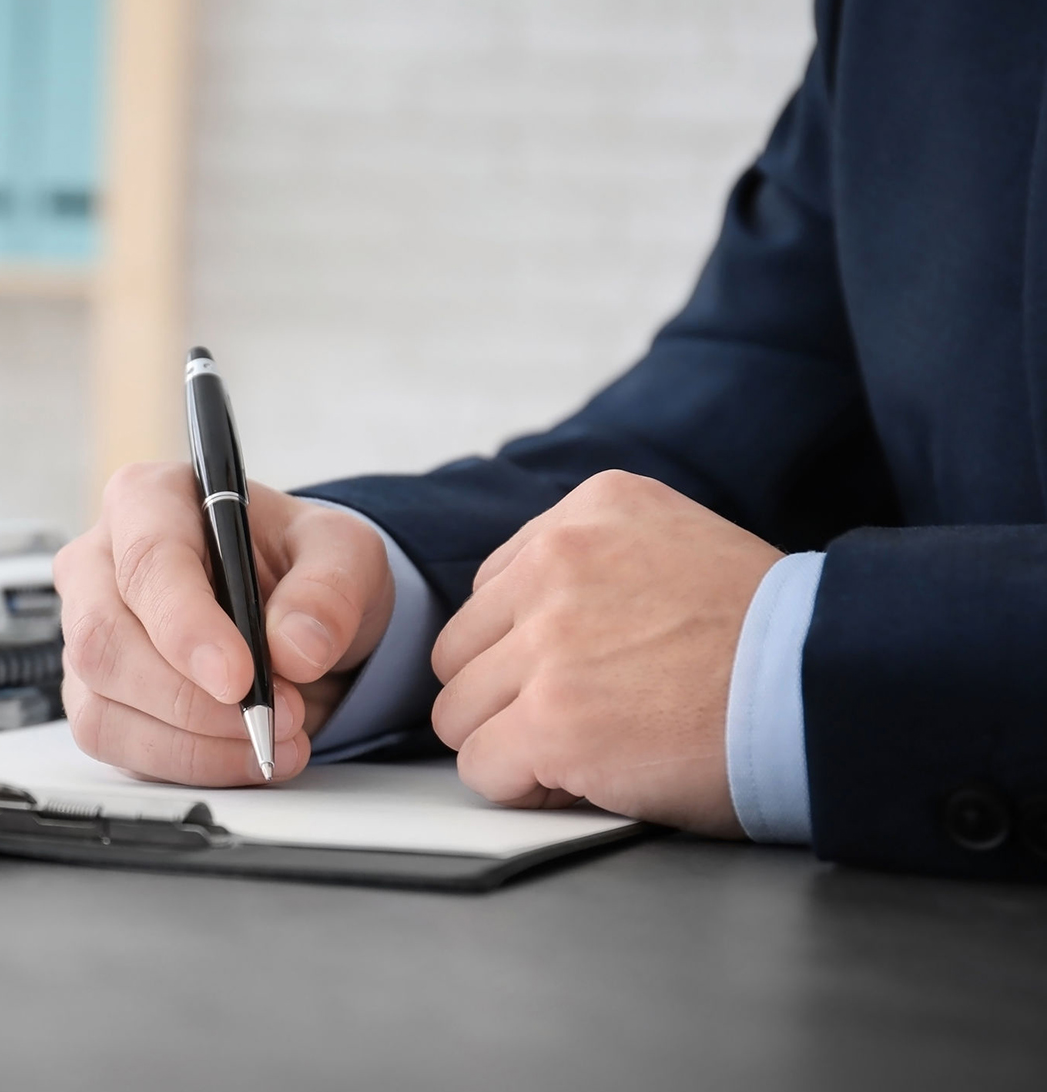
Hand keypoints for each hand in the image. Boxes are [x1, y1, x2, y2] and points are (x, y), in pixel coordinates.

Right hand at [55, 462, 394, 785]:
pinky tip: (240, 755)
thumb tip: (295, 646)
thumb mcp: (344, 554)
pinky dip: (183, 762)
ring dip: (194, 741)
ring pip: (102, 703)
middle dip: (192, 699)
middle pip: (105, 640)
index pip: (147, 562)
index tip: (239, 677)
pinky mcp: (94, 694)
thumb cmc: (298, 566)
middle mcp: (99, 563)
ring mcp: (88, 632)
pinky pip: (114, 743)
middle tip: (274, 716)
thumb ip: (329, 590)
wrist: (292, 614)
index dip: (186, 627)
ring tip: (274, 737)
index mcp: (150, 500)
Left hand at [429, 470, 781, 836]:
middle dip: (510, 696)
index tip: (590, 672)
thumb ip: (594, 567)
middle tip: (589, 718)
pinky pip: (481, 766)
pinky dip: (525, 788)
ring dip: (515, 743)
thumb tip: (516, 625)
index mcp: (591, 508)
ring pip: (459, 713)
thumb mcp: (676, 548)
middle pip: (462, 652)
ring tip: (597, 747)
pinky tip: (591, 779)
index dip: (530, 650)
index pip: (493, 592)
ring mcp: (549, 639)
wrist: (838, 688)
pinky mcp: (552, 717)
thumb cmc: (772, 643)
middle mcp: (559, 559)